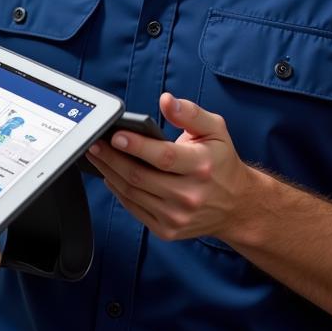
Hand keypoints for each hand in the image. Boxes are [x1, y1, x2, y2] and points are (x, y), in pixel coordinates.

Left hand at [85, 92, 253, 241]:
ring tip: (97, 155)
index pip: (163, 157)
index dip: (136, 146)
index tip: (115, 135)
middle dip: (111, 157)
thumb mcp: (215, 129)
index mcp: (201, 167)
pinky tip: (110, 175)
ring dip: (109, 172)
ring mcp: (177, 216)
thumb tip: (166, 100)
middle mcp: (190, 195)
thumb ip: (190, 112)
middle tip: (94, 142)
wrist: (237, 205)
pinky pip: (134, 209)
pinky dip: (118, 191)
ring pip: (132, 193)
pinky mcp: (167, 230)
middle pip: (140, 176)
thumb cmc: (221, 162)